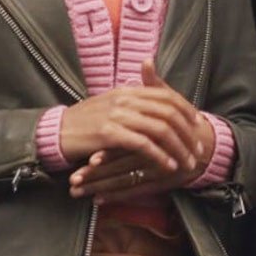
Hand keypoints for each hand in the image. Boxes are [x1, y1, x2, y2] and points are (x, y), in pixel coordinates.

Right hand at [67, 59, 214, 201]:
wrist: (58, 131)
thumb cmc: (85, 121)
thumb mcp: (110, 104)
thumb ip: (133, 100)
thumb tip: (155, 99)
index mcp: (126, 90)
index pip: (165, 95)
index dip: (186, 109)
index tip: (198, 124)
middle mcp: (124, 99)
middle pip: (167, 111)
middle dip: (187, 132)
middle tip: (197, 149)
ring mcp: (116, 115)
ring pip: (159, 129)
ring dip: (178, 147)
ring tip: (188, 162)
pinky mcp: (109, 133)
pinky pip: (143, 144)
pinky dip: (160, 155)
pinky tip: (168, 165)